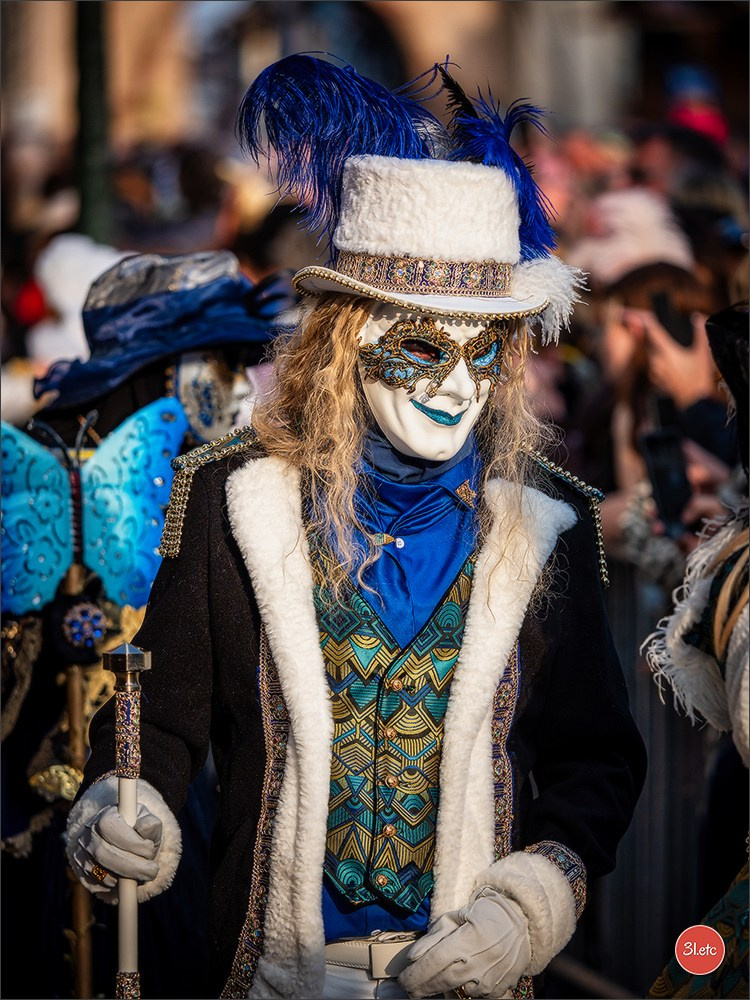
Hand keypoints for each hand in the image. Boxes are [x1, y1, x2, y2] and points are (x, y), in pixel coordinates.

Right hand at [70, 803, 162, 896]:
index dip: (131, 840)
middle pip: (104, 853)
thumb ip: (149, 824)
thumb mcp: (146, 823)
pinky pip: (98, 886)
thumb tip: (147, 828)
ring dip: (125, 877)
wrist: (118, 841)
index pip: (110, 826)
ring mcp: (82, 857)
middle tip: (152, 871)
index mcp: (104, 817)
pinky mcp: (82, 876)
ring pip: (100, 873)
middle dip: (132, 865)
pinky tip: (128, 879)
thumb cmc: (136, 830)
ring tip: (143, 873)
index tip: (150, 848)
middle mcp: (87, 836)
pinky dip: (117, 887)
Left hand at [399, 888, 530, 998]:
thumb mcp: (455, 917)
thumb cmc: (482, 915)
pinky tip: (463, 978)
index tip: (403, 980)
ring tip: (438, 979)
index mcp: (468, 938)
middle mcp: (480, 961)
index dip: (415, 975)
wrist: (519, 921)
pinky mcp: (500, 988)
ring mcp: (492, 977)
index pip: (433, 963)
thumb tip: (413, 957)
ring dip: (445, 988)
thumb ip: (433, 937)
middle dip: (422, 987)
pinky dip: (466, 989)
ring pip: (459, 991)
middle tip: (411, 989)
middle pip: (442, 981)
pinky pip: (477, 996)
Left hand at [642, 311, 716, 409]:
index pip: (653, 332)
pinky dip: (657, 361)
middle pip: (649, 343)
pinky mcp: (655, 379)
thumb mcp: (702, 352)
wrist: (693, 401)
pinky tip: (668, 362)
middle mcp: (656, 360)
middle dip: (651, 335)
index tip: (642, 315)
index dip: (647, 322)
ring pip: (650, 354)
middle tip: (655, 330)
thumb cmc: (698, 377)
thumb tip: (696, 318)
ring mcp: (654, 371)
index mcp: (666, 351)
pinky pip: (653, 366)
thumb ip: (699, 332)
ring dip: (655, 348)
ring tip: (665, 347)